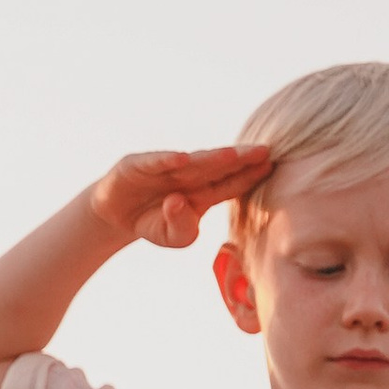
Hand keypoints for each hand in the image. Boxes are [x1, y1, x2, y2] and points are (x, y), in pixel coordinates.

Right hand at [90, 143, 276, 252]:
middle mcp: (187, 175)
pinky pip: (154, 162)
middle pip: (218, 167)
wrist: (117, 216)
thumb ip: (183, 229)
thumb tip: (177, 202)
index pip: (231, 183)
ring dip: (212, 158)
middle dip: (241, 159)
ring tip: (233, 154)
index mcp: (203, 192)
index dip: (249, 175)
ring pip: (191, 162)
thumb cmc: (154, 223)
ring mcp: (163, 167)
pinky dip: (166, 160)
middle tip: (265, 151)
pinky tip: (183, 158)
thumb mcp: (173, 238)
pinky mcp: (137, 165)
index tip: (270, 167)